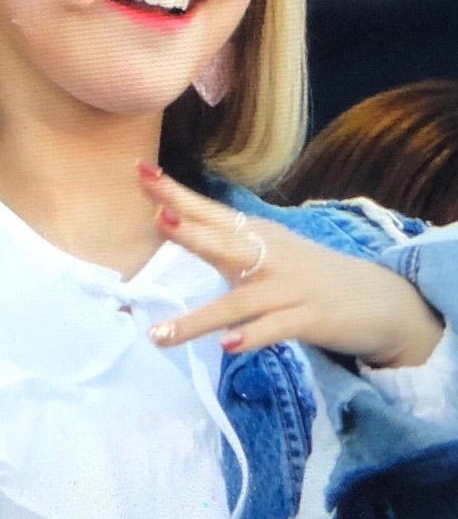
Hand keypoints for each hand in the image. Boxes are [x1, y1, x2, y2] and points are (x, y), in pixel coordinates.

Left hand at [136, 163, 443, 368]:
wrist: (376, 298)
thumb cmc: (306, 273)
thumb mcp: (266, 248)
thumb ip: (222, 240)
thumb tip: (168, 221)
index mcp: (256, 234)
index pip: (209, 211)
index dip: (175, 193)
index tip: (141, 171)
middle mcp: (269, 255)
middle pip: (224, 242)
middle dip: (191, 231)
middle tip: (158, 217)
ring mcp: (288, 287)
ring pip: (238, 303)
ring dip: (198, 320)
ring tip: (160, 335)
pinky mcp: (308, 318)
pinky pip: (274, 329)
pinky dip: (252, 337)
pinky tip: (228, 346)